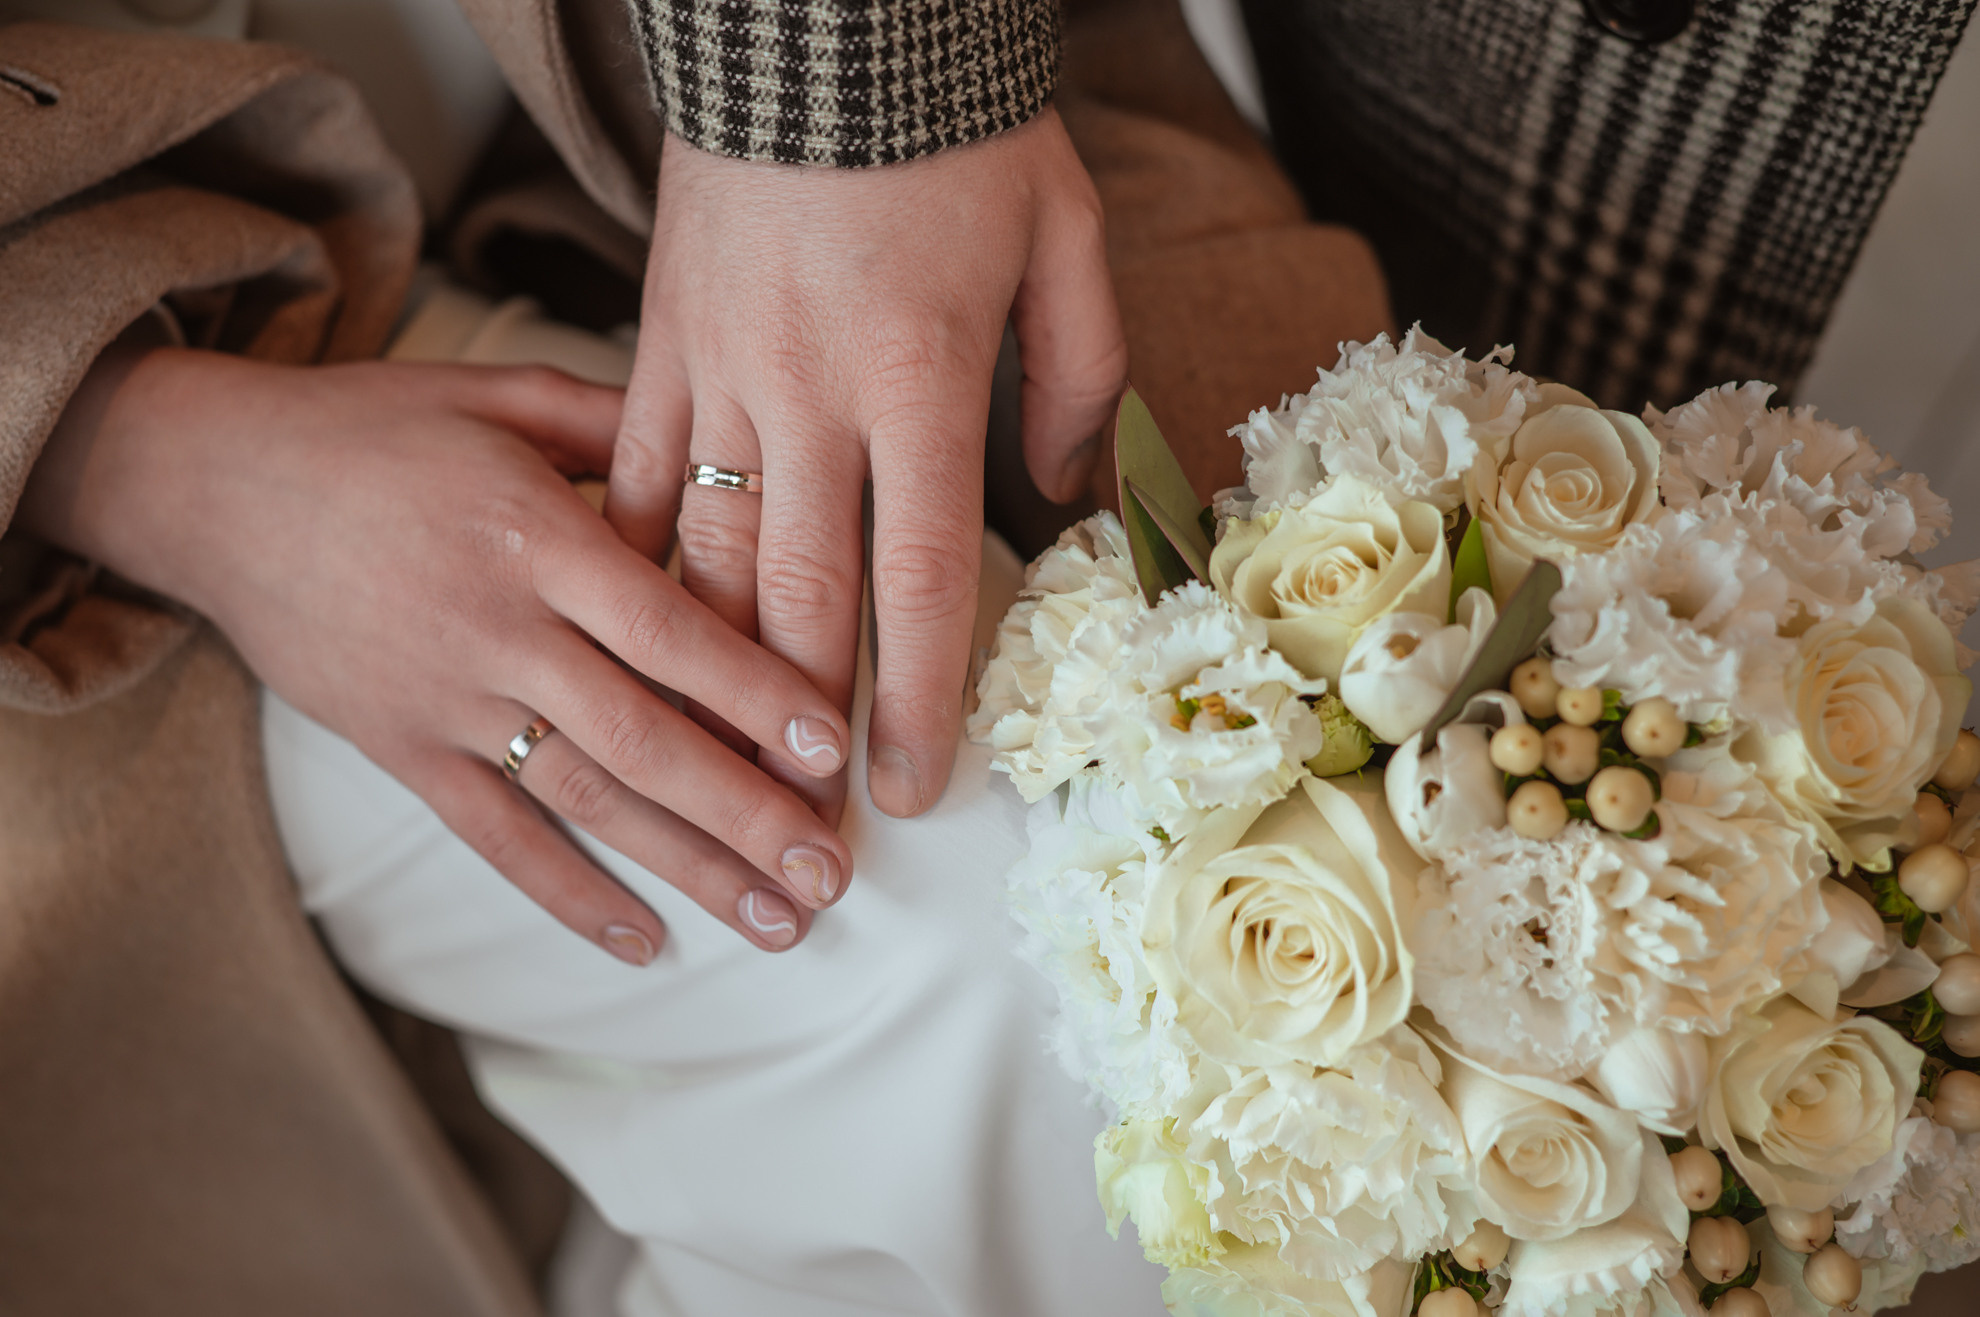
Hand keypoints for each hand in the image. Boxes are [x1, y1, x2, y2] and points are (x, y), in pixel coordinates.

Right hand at [19, 347, 857, 959]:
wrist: (212, 485)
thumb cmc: (371, 430)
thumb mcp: (497, 394)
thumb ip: (612, 423)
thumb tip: (723, 444)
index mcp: (535, 537)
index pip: (667, 631)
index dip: (753, 695)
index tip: (832, 753)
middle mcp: (496, 630)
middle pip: (641, 738)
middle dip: (744, 813)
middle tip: (829, 875)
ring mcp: (445, 700)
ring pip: (585, 799)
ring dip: (687, 867)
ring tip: (775, 922)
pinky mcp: (401, 748)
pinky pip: (493, 835)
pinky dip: (567, 893)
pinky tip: (642, 943)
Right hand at [607, 107, 1126, 820]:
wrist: (814, 21)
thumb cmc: (953, 129)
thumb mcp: (1063, 237)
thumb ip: (1077, 377)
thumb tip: (1072, 497)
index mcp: (915, 379)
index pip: (916, 576)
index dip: (912, 697)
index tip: (908, 788)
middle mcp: (805, 394)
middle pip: (801, 595)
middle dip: (805, 723)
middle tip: (808, 822)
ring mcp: (716, 372)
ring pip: (706, 553)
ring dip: (716, 673)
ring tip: (724, 765)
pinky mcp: (654, 341)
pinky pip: (633, 473)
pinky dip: (637, 561)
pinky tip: (632, 637)